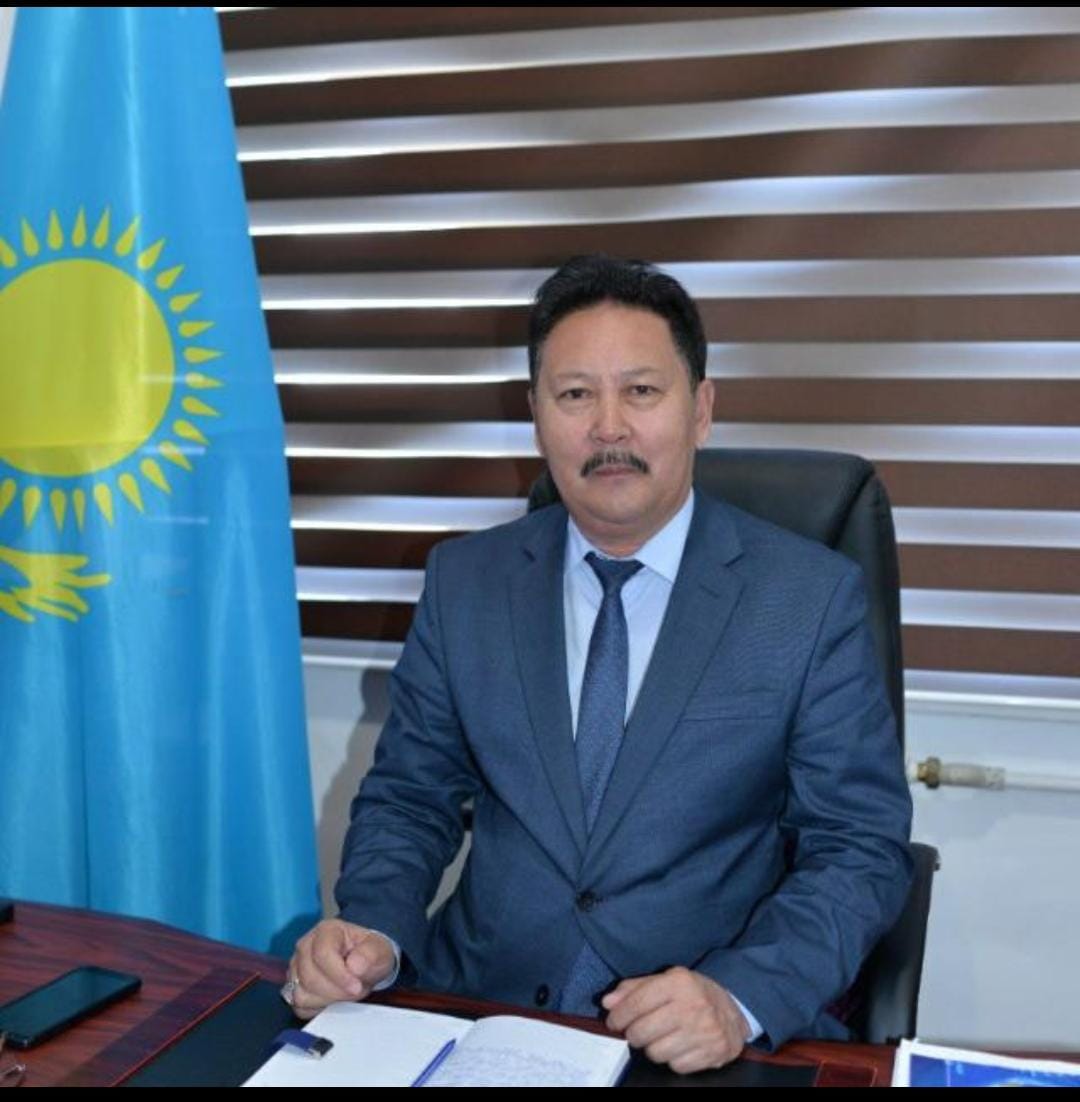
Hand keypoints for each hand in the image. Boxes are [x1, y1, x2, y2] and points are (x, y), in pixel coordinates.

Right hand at [286, 919, 395, 1019]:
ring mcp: (296, 966)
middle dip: (336, 990)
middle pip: (310, 977)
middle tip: (354, 990)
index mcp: (327, 930)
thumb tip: (354, 965)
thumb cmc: (369, 954)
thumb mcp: (380, 950)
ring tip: (345, 992)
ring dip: (327, 1000)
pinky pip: (299, 1006)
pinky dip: (318, 1008)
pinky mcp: (293, 986)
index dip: (340, 975)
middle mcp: (306, 945)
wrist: (364, 964)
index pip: (323, 954)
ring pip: (301, 994)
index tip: (356, 986)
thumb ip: (371, 954)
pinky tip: (333, 999)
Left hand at [601, 967, 750, 1073]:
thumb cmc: (692, 993)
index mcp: (678, 982)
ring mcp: (705, 1032)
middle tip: (636, 1032)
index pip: (636, 1003)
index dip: (618, 1016)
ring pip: (656, 1053)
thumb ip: (634, 989)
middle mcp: (692, 1006)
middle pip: (642, 1032)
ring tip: (660, 1037)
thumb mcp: (666, 980)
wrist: (734, 1009)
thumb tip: (608, 1002)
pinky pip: (676, 1066)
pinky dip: (673, 1059)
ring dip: (653, 1047)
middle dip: (633, 1034)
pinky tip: (679, 1046)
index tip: (614, 1022)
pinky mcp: (713, 1053)